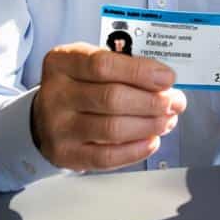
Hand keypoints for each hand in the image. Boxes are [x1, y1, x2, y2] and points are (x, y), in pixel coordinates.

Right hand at [32, 43, 186, 171]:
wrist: (44, 116)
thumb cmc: (77, 84)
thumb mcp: (89, 62)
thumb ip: (121, 66)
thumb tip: (163, 81)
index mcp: (62, 62)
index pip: (104, 64)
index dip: (140, 72)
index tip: (167, 77)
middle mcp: (56, 94)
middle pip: (112, 98)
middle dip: (152, 101)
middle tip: (175, 102)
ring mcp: (58, 127)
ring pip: (112, 128)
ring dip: (149, 125)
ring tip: (167, 120)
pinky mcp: (65, 155)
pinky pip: (106, 157)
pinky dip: (135, 150)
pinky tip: (151, 140)